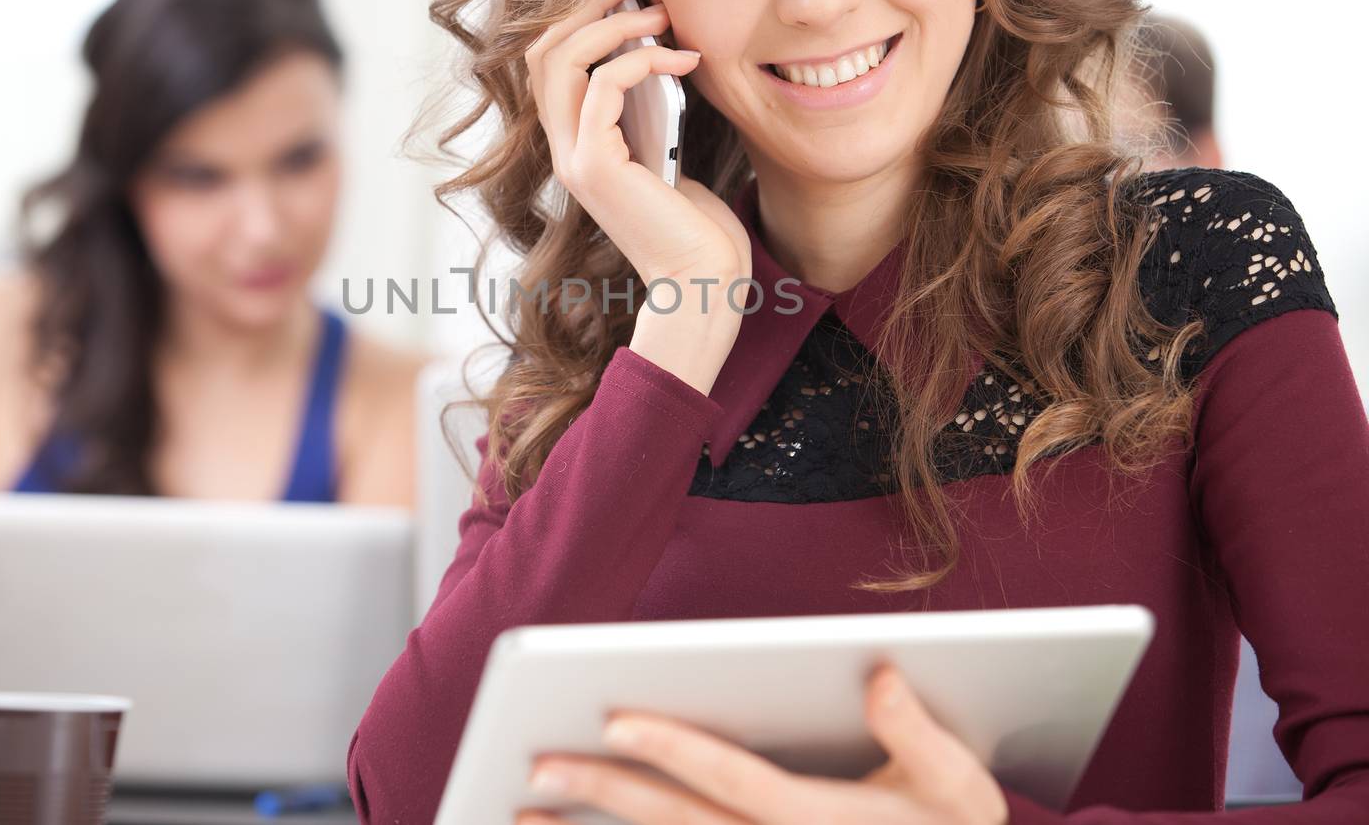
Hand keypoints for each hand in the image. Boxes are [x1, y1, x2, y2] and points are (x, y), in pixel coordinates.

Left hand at [516, 664, 1008, 824]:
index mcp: (821, 820)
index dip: (673, 748)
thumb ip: (920, 736)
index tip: (614, 720)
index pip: (731, 778)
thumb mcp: (963, 789)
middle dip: (603, 793)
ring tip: (525, 811)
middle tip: (537, 767)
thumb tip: (881, 678)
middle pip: (676, 823)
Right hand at [524, 0, 750, 295]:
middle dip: (588, 2)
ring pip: (562, 59)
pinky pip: (604, 86)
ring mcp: (572, 158)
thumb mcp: (669, 150)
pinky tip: (683, 59)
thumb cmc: (697, 225)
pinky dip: (642, 59)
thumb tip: (659, 50)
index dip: (584, 14)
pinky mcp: (595, 167)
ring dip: (612, 23)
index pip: (553, 61)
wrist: (703, 280)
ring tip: (661, 11)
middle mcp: (563, 148)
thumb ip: (650, 110)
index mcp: (576, 143)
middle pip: (544, 49)